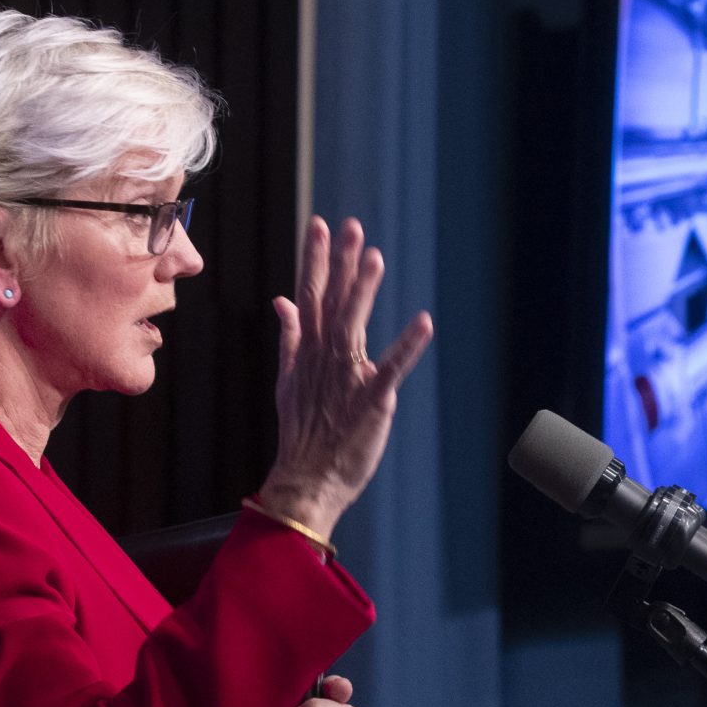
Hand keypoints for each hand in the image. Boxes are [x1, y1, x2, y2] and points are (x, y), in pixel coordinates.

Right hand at [259, 217, 434, 542]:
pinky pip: (391, 369)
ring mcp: (347, 379)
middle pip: (332, 303)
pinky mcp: (371, 402)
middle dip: (340, 264)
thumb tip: (284, 300)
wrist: (307, 480)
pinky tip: (423, 323)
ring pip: (353, 327)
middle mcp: (325, 359)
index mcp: (308, 351)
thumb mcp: (288, 381)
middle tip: (349, 227)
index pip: (310, 296)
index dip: (316, 261)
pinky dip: (407, 347)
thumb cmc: (303, 433)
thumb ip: (290, 338)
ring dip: (363, 293)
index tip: (321, 226)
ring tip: (374, 259)